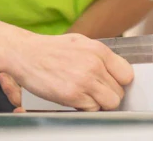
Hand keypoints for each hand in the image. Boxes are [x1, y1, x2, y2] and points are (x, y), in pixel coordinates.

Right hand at [2, 32, 132, 110]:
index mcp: (99, 50)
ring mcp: (84, 80)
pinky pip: (92, 109)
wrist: (25, 53)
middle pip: (118, 92)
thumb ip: (100, 56)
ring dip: (99, 103)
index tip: (113, 84)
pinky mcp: (72, 95)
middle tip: (95, 92)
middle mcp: (94, 65)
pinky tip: (75, 98)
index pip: (127, 75)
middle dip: (108, 94)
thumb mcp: (80, 43)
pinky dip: (85, 108)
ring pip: (109, 103)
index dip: (120, 82)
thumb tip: (115, 69)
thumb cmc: (50, 49)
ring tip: (86, 96)